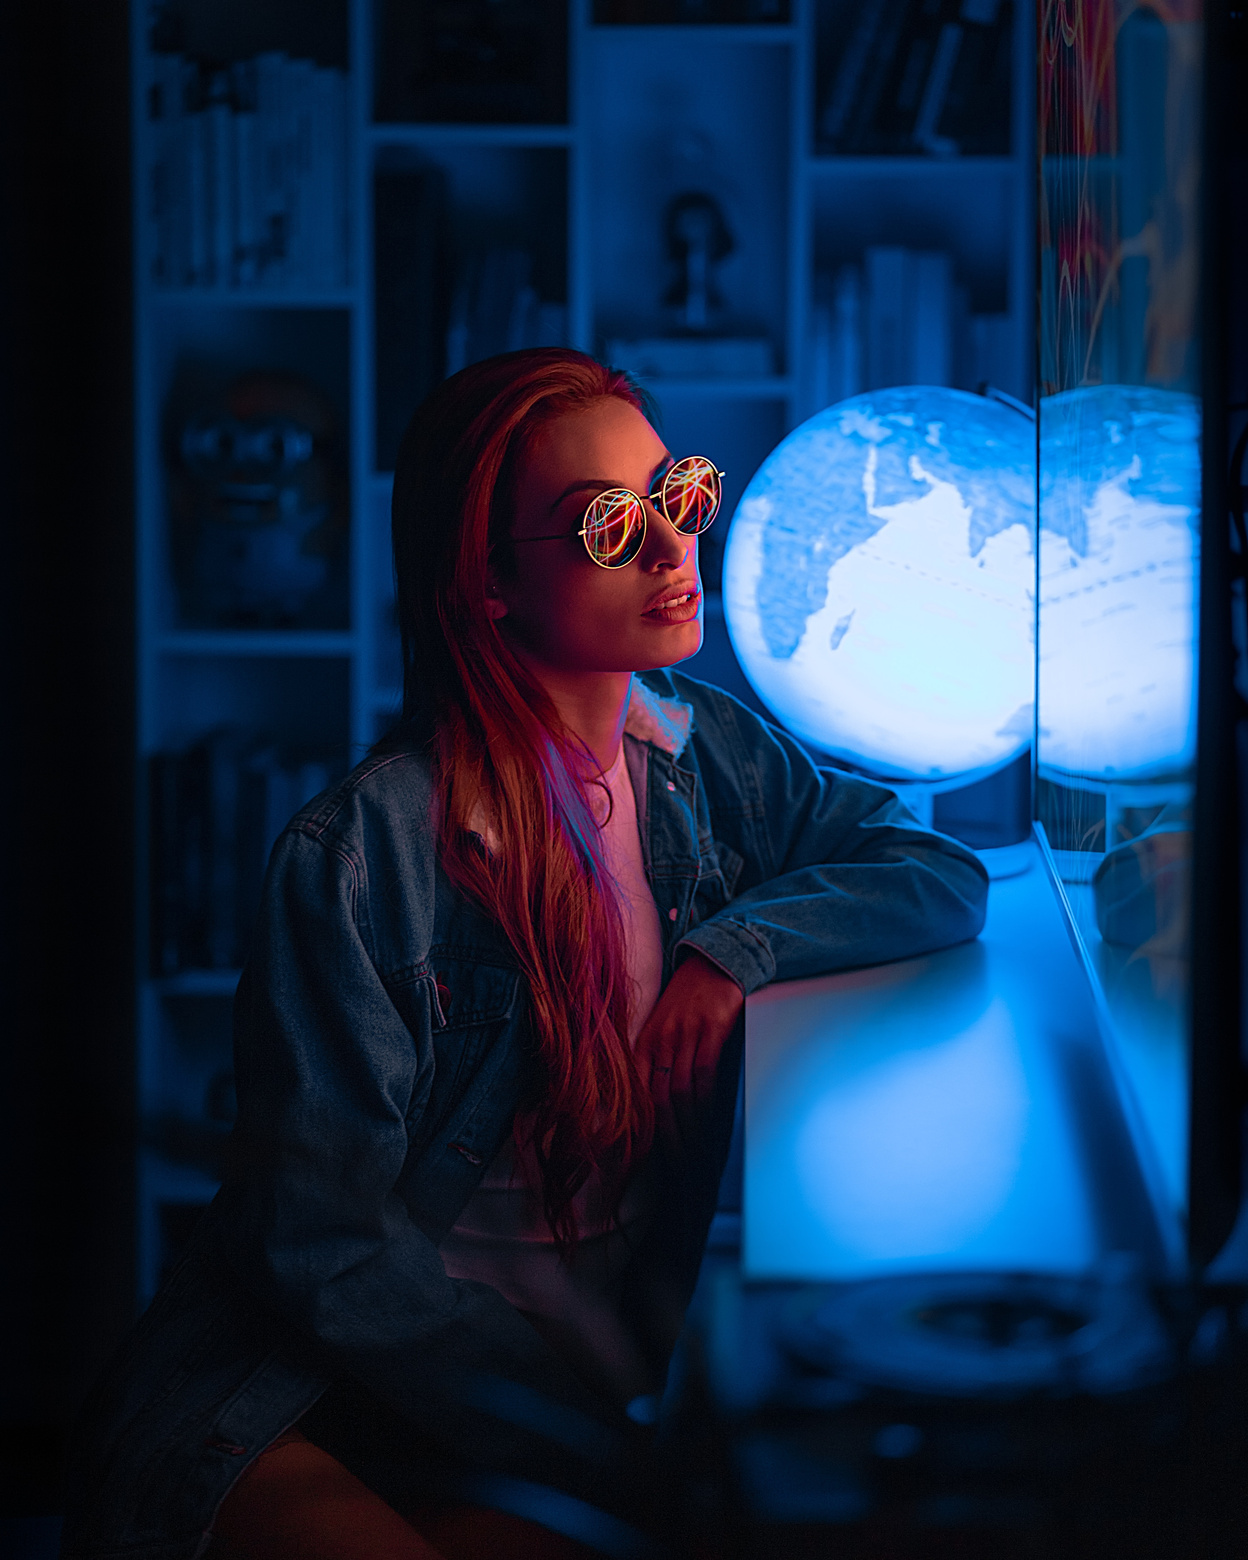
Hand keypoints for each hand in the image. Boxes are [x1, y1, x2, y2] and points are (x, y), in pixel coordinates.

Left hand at [636, 950, 743, 1151]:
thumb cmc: (688, 1000)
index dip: (641, 1130)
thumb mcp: (662, 1028)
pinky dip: (706, 1099)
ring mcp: (685, 1033)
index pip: (637, 1094)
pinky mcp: (711, 1027)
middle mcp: (660, 1039)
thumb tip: (660, 1107)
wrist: (714, 961)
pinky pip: (705, 1071)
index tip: (647, 1160)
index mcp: (644, 1042)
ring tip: (697, 1154)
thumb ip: (657, 1062)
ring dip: (689, 1127)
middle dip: (668, 1140)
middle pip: (659, 1100)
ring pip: (681, 1090)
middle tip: (679, 1168)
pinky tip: (710, 1118)